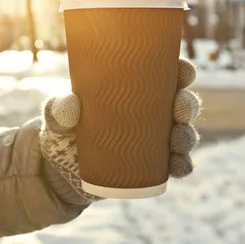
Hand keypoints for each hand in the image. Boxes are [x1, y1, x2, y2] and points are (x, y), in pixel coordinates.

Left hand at [40, 59, 200, 202]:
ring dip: (187, 136)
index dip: (182, 72)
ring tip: (178, 139)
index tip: (184, 72)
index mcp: (134, 91)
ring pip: (182, 134)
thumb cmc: (63, 131)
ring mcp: (153, 141)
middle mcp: (150, 114)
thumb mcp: (56, 117)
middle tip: (179, 109)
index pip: (165, 75)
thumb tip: (69, 107)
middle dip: (187, 105)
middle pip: (180, 104)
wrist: (59, 171)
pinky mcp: (151, 167)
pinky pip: (175, 165)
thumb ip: (57, 109)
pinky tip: (179, 165)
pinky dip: (182, 165)